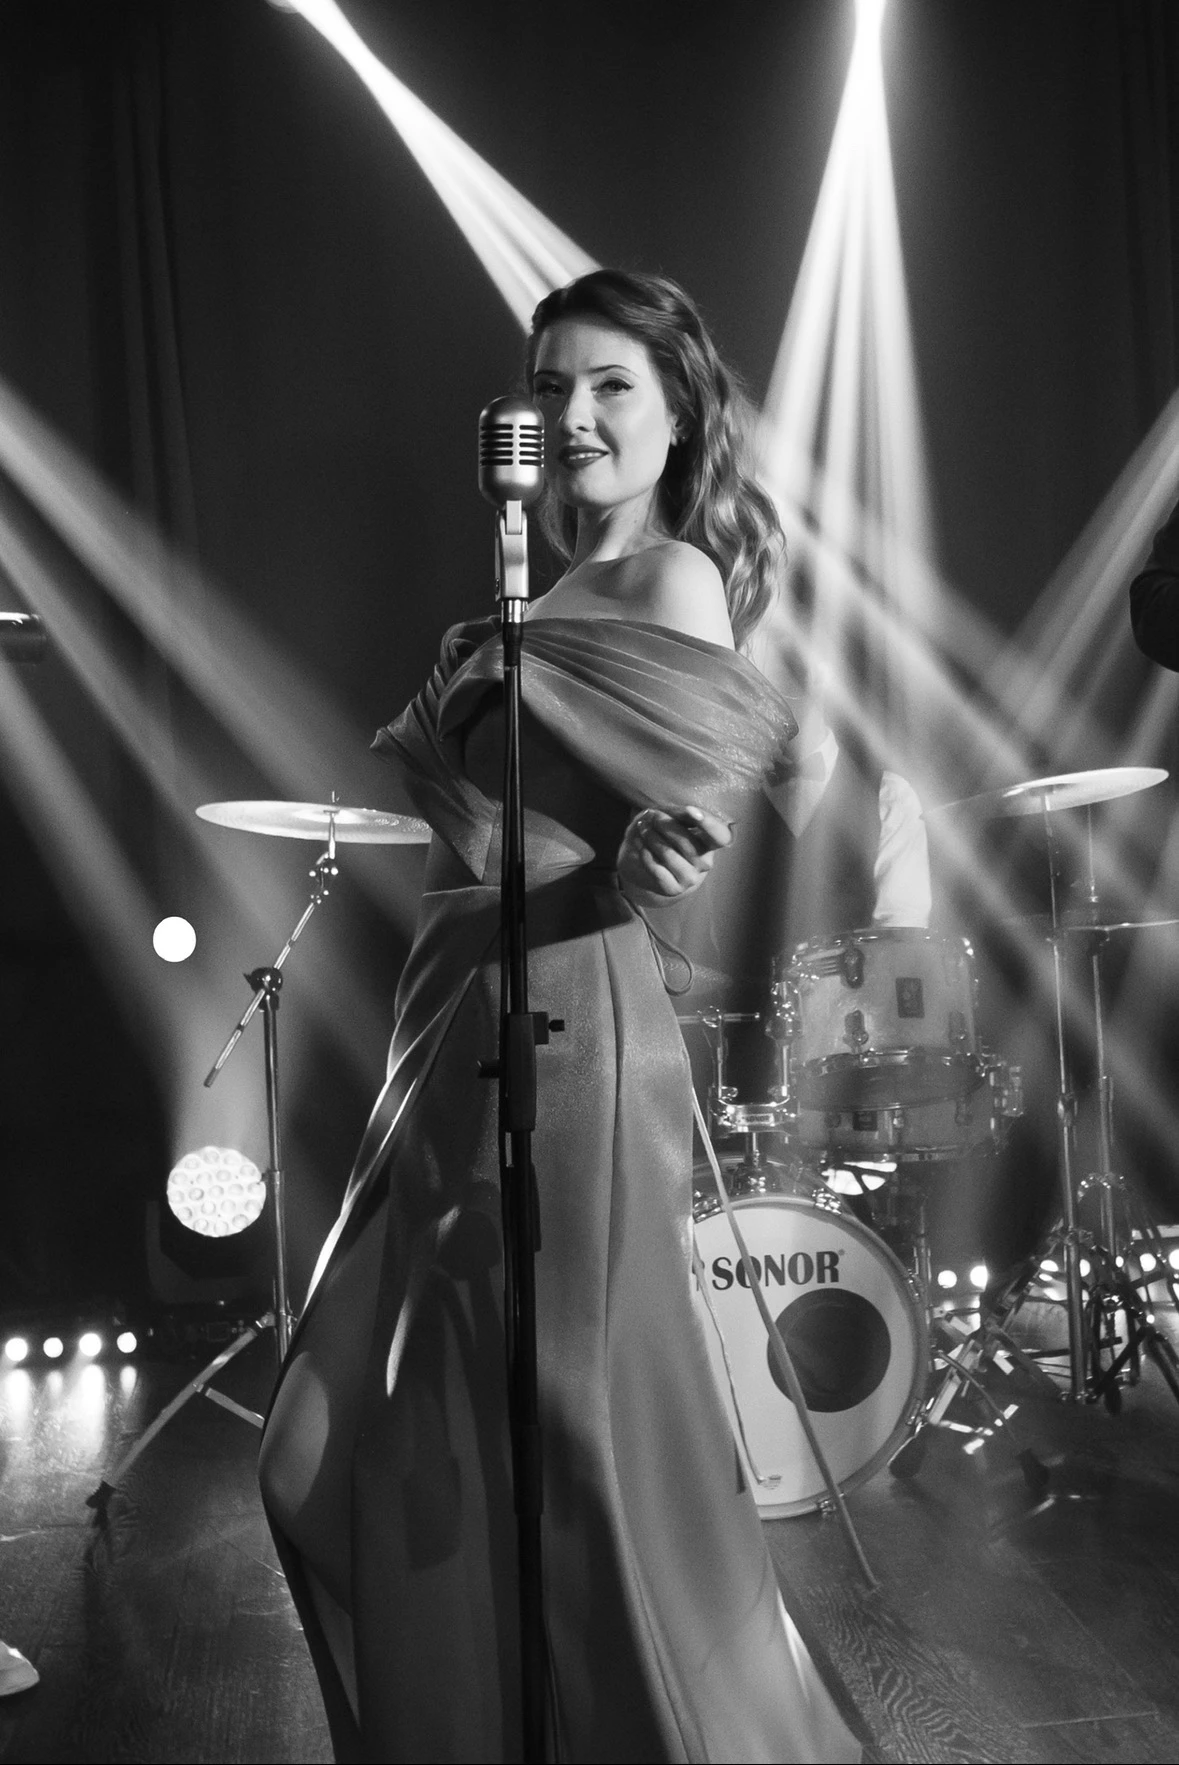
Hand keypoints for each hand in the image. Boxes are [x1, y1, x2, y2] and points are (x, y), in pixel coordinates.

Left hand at [617, 805, 732, 904]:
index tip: (691, 811)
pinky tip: (640, 844)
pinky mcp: (673, 889)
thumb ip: (680, 814)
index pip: (720, 836)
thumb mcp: (674, 819)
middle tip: (652, 815)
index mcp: (711, 843)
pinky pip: (656, 869)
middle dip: (666, 825)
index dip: (709, 824)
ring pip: (669, 854)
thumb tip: (682, 812)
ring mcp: (690, 878)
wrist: (649, 865)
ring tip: (642, 827)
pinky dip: (645, 853)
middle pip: (687, 842)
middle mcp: (705, 863)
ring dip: (652, 837)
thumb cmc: (666, 835)